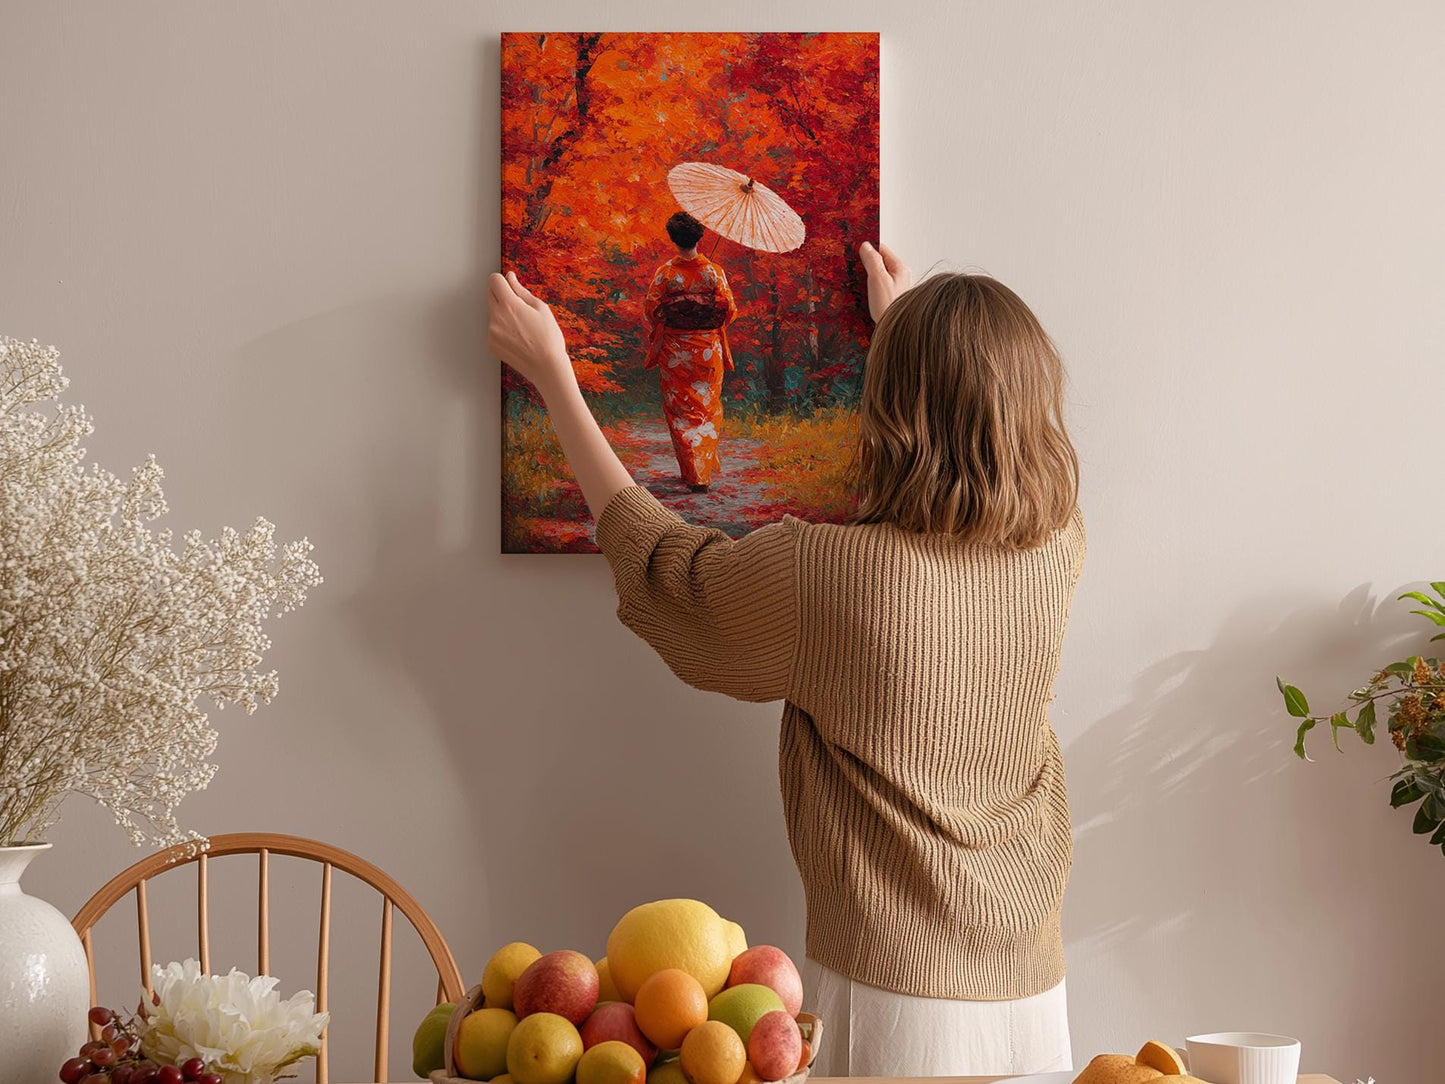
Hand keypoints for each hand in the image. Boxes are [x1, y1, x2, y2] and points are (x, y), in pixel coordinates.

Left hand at [487, 271, 572, 391]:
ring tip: (521, 326)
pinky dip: (501, 329)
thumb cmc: (548, 338)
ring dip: (502, 313)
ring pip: (492, 312)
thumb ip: (520, 290)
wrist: (547, 367)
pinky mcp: (491, 344)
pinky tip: (518, 337)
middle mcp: (496, 317)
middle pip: (489, 294)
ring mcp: (491, 332)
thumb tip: (510, 277)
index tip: (509, 284)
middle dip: (501, 294)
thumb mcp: (540, 308)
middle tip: (519, 306)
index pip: (493, 280)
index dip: (502, 280)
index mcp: (509, 304)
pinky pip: (493, 329)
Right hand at [859, 241, 911, 321]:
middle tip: (853, 265)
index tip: (855, 250)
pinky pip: (877, 286)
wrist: (896, 331)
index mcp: (900, 268)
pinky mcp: (889, 297)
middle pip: (880, 261)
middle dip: (866, 263)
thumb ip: (872, 260)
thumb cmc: (889, 307)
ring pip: (878, 274)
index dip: (868, 249)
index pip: (882, 249)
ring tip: (856, 279)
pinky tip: (862, 292)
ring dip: (866, 275)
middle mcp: (899, 276)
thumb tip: (865, 246)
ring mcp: (895, 287)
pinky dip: (869, 286)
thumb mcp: (878, 279)